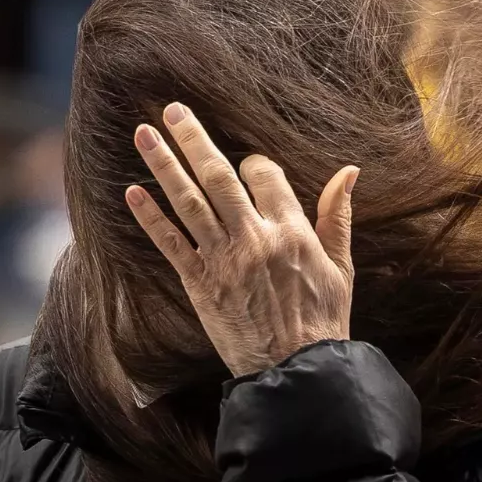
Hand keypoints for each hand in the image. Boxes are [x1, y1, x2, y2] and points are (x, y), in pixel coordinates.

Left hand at [124, 102, 359, 376]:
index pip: (265, 176)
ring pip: (189, 202)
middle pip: (219, 177)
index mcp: (292, 231)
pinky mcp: (201, 284)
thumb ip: (338, 216)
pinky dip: (150, 217)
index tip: (248, 165)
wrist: (296, 371)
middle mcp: (255, 238)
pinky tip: (132, 192)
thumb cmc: (323, 320)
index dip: (255, 164)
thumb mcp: (341, 267)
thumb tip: (349, 172)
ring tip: (144, 134)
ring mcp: (224, 260)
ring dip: (164, 165)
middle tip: (173, 110)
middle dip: (194, 140)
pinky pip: (171, 244)